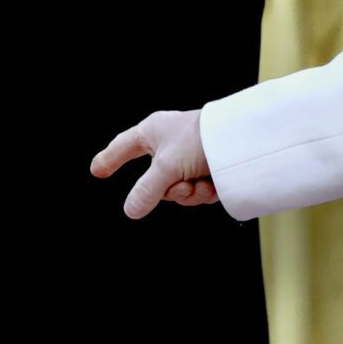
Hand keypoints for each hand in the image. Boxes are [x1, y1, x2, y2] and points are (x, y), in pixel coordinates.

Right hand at [89, 108, 214, 218]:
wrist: (245, 141)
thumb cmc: (202, 140)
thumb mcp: (167, 167)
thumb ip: (146, 191)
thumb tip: (130, 211)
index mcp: (154, 132)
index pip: (123, 147)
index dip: (110, 159)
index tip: (97, 170)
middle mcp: (169, 145)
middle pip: (154, 181)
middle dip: (169, 190)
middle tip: (182, 185)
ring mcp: (189, 159)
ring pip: (176, 191)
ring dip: (188, 194)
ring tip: (200, 184)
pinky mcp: (206, 170)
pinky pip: (194, 192)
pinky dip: (202, 193)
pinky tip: (213, 186)